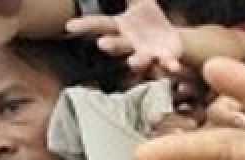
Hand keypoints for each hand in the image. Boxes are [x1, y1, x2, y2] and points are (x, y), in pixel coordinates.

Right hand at [66, 0, 184, 74]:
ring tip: (132, 63)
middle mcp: (130, 44)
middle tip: (102, 44)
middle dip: (111, 45)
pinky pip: (166, 64)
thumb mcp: (140, 2)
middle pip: (117, 45)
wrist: (171, 41)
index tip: (70, 26)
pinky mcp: (164, 60)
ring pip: (140, 59)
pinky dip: (170, 66)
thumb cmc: (149, 21)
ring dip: (137, 61)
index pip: (99, 24)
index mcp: (120, 28)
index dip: (84, 25)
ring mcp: (147, 54)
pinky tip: (175, 68)